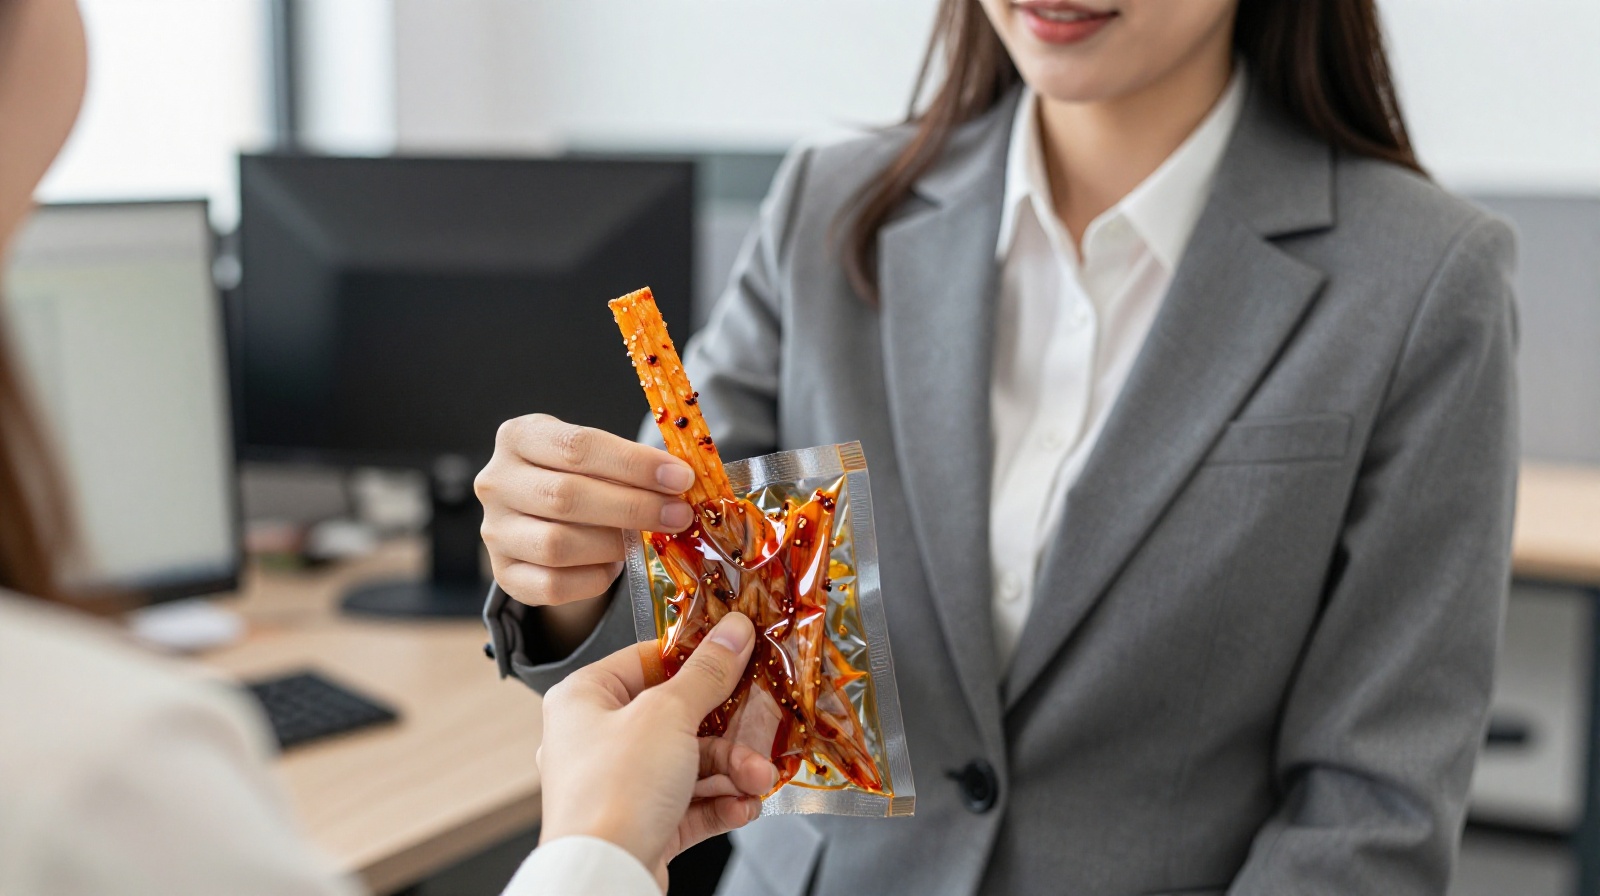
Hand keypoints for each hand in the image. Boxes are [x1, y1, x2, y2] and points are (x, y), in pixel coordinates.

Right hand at [475, 413, 695, 606]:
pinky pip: (552, 586)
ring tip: (646, 540)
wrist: (541, 517)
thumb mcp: (595, 457)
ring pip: (558, 545)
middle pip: (567, 497)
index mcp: (519, 437)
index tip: (680, 478)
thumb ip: (629, 467)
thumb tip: (679, 483)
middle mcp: (496, 482)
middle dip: (633, 508)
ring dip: (614, 545)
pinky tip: (613, 566)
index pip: (578, 446)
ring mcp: (494, 531)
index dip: (634, 464)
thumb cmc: (578, 477)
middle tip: (678, 515)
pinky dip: (593, 579)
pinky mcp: (504, 574)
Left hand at [537, 613, 775, 889]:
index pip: (647, 660)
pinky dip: (719, 804)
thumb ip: (707, 672)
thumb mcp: (669, 714)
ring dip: (732, 772)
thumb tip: (733, 630)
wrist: (605, 877)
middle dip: (728, 731)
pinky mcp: (641, 823)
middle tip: (761, 729)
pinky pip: (689, 804)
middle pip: (678, 717)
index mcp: (585, 698)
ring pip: (690, 764)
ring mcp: (619, 785)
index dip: (696, 658)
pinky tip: (742, 807)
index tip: (738, 653)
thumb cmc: (614, 791)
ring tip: (758, 781)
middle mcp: (596, 738)